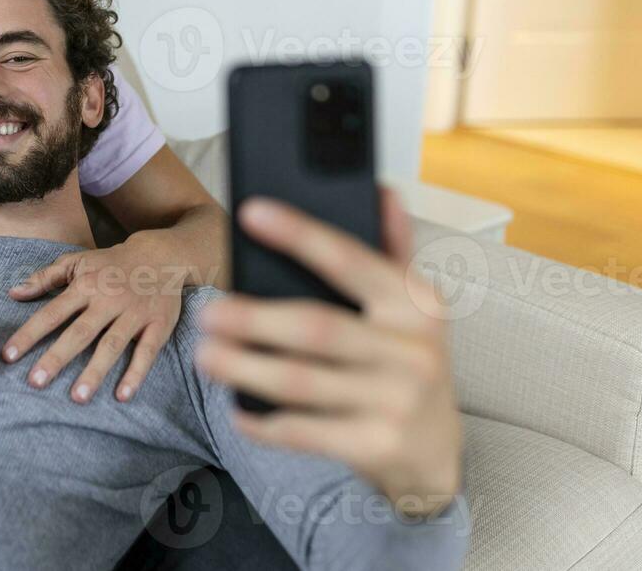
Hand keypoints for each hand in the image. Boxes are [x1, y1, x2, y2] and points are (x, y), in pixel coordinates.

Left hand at [3, 235, 188, 403]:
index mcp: (85, 286)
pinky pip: (147, 352)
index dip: (29, 334)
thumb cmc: (111, 264)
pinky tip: (122, 395)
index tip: (8, 356)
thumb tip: (13, 293)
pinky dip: (136, 373)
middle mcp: (108, 300)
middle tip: (36, 383)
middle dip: (57, 358)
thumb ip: (44, 278)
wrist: (161, 256)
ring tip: (77, 398)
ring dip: (95, 372)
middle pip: (80, 333)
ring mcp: (134, 313)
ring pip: (112, 345)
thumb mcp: (77, 262)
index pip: (52, 313)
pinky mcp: (158, 325)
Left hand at [193, 189, 461, 515]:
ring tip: (205, 354)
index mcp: (416, 303)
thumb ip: (393, 250)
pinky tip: (237, 410)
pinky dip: (265, 423)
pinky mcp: (377, 446)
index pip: (350, 259)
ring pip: (304, 382)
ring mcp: (396, 400)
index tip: (250, 212)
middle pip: (317, 328)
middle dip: (254, 319)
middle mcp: (412, 350)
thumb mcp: (412, 307)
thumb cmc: (407, 362)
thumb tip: (381, 190)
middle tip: (207, 312)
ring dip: (246, 368)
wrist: (436, 450)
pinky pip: (307, 432)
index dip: (300, 234)